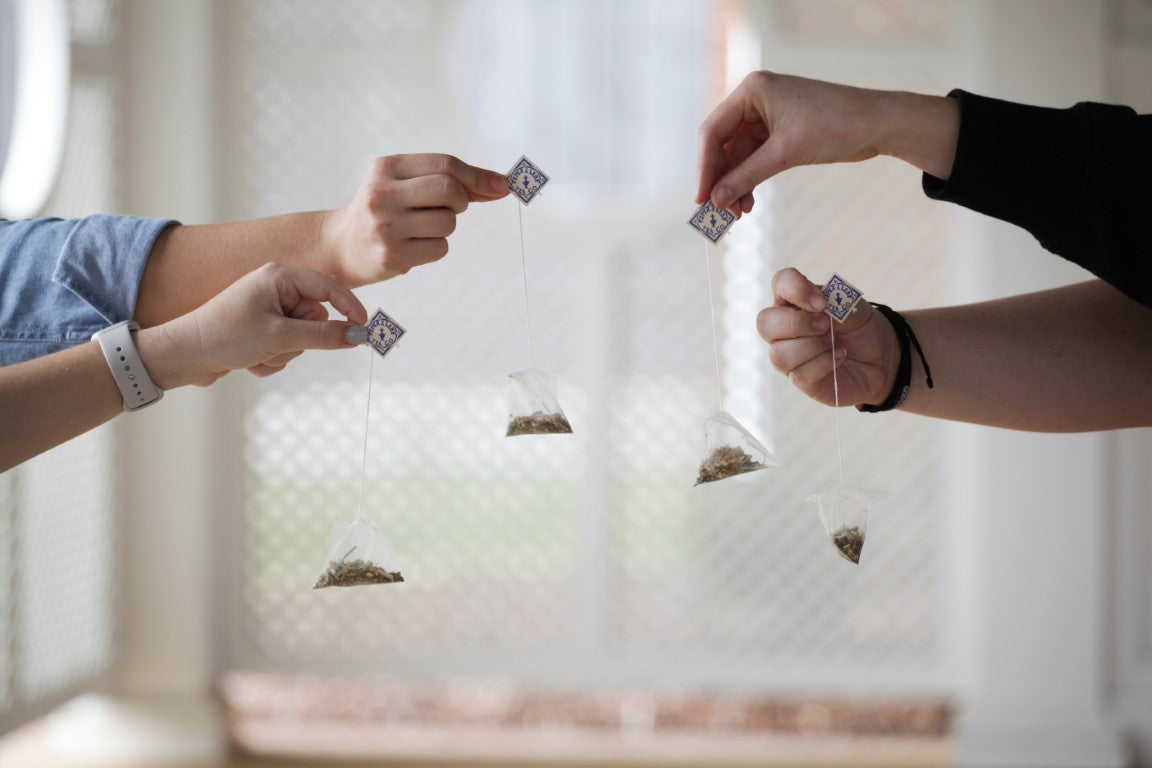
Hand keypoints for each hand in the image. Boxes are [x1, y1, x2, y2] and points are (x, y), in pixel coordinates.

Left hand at [140, 263, 367, 387]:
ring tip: (257, 354)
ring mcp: (269, 310)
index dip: (350, 307)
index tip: (365, 330)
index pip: (329, 287)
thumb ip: (323, 335)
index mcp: (280, 276)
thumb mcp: (280, 336)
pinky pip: (286, 348)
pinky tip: (250, 360)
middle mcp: (275, 289)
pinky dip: (273, 359)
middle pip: (316, 318)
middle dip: (301, 340)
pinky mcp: (262, 330)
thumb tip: (358, 336)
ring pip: (302, 338)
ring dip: (284, 353)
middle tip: (277, 345)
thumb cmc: (225, 336)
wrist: (184, 355)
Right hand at [322, 153, 509, 284]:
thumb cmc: (384, 210)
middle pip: (450, 190)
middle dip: (461, 200)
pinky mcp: (392, 256)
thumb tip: (501, 185)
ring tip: (422, 228)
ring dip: (446, 226)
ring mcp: (386, 226)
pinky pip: (440, 248)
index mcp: (386, 168)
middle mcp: (382, 194)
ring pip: (448, 222)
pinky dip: (436, 247)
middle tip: (451, 208)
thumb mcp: (405, 184)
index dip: (478, 176)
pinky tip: (414, 246)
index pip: (445, 164)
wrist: (340, 246)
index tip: (501, 186)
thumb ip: (451, 181)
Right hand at [696, 71, 958, 213]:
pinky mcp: (779, 133)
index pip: (712, 132)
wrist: (879, 124)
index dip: (704, 168)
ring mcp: (766, 116)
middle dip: (721, 180)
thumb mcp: (785, 153)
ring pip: (737, 157)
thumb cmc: (836, 125)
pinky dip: (750, 181)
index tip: (702, 200)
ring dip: (735, 185)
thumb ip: (746, 176)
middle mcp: (754, 100)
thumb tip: (715, 201)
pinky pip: (754, 160)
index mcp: (752, 90)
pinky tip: (749, 203)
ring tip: (738, 214)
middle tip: (719, 213)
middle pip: (722, 145)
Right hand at [757, 268, 897, 407]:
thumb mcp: (852, 306)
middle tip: (825, 324)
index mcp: (794, 302)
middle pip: (764, 322)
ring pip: (779, 354)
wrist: (881, 356)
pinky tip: (840, 356)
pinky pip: (799, 374)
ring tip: (834, 343)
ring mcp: (789, 356)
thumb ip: (833, 302)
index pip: (780, 283)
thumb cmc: (860, 327)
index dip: (796, 289)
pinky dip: (824, 363)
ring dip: (812, 346)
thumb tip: (816, 312)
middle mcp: (784, 329)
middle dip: (797, 323)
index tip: (822, 302)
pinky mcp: (801, 379)